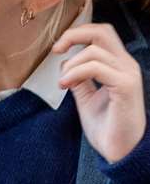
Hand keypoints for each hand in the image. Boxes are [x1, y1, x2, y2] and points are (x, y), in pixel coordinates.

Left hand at [55, 22, 146, 163]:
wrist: (120, 152)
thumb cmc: (107, 127)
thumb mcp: (87, 97)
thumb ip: (79, 79)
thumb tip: (64, 64)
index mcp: (118, 65)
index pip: (102, 34)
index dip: (77, 33)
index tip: (58, 49)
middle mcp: (126, 66)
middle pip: (102, 31)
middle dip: (74, 35)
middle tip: (56, 51)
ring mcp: (128, 75)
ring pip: (94, 51)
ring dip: (70, 64)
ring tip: (63, 82)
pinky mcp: (126, 87)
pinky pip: (96, 68)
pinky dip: (75, 73)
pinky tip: (66, 85)